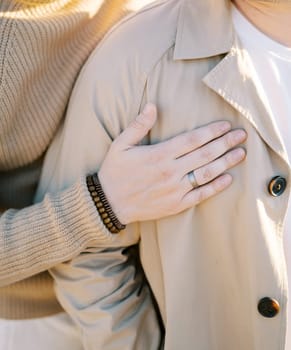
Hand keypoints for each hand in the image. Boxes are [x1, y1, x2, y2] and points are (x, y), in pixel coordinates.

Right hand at [98, 103, 246, 223]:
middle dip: (226, 143)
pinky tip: (228, 179)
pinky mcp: (176, 205)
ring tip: (241, 154)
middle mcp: (171, 171)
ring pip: (207, 173)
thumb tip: (152, 105)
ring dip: (226, 163)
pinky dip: (216, 187)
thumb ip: (138, 125)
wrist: (109, 203)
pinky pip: (200, 195)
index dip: (212, 131)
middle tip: (242, 136)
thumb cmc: (115, 172)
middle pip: (205, 154)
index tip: (226, 125)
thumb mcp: (120, 144)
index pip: (193, 140)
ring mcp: (175, 190)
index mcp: (159, 154)